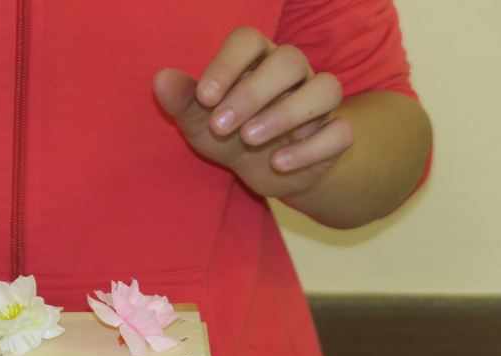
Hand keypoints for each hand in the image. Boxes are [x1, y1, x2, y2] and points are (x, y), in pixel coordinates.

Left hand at [153, 27, 353, 198]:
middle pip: (289, 61)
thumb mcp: (200, 120)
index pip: (249, 40)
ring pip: (325, 89)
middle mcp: (294, 73)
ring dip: (287, 114)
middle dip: (253, 93)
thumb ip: (183, 100)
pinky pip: (340, 133)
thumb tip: (160, 79)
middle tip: (222, 126)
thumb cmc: (230, 133)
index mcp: (258, 60)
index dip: (226, 64)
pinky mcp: (335, 135)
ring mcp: (318, 102)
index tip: (204, 98)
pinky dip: (311, 148)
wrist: (267, 169)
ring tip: (250, 138)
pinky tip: (278, 163)